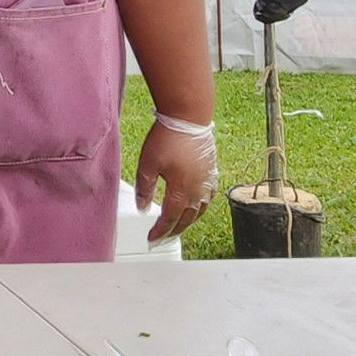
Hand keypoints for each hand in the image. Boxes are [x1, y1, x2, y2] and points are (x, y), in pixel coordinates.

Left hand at [134, 115, 217, 243]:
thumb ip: (144, 189)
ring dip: (188, 221)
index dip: (160, 231)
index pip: (170, 219)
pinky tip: (196, 206)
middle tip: (163, 239)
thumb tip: (143, 208)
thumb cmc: (167, 138)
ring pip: (199, 210)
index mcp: (180, 190)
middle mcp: (197, 190)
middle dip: (173, 231)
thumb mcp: (147, 164)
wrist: (188, 117)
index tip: (152, 238)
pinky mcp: (212, 172)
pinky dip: (201, 207)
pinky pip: (209, 197)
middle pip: (186, 219)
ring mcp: (207, 181)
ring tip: (177, 227)